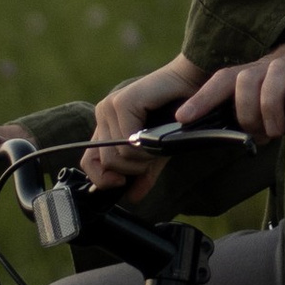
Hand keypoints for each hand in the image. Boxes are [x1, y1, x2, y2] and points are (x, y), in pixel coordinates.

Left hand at [80, 60, 203, 192]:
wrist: (194, 86)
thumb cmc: (177, 115)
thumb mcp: (157, 152)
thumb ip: (143, 173)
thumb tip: (132, 197)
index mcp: (107, 124)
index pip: (89, 162)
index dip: (103, 179)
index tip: (124, 183)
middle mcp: (103, 113)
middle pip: (105, 163)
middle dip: (132, 170)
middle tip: (152, 158)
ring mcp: (110, 106)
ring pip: (116, 156)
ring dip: (142, 159)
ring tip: (156, 144)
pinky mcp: (122, 102)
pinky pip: (127, 143)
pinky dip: (145, 148)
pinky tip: (157, 136)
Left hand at [176, 38, 284, 141]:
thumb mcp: (279, 113)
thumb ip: (259, 124)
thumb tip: (237, 144)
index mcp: (256, 76)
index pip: (223, 81)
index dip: (202, 98)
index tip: (183, 117)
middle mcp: (273, 63)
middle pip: (246, 79)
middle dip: (246, 110)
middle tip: (259, 135)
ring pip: (275, 72)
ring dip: (271, 103)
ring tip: (277, 130)